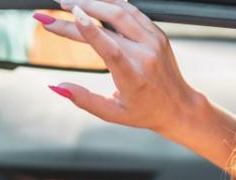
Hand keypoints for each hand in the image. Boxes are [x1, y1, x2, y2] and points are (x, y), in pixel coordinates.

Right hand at [38, 0, 202, 138]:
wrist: (179, 106)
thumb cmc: (144, 112)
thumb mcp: (112, 113)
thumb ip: (83, 99)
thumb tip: (56, 86)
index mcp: (133, 77)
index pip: (111, 48)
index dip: (90, 30)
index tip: (73, 14)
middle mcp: (145, 55)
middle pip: (109, 24)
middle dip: (80, 11)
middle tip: (56, 7)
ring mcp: (153, 41)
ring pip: (122, 10)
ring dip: (94, 1)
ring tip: (71, 2)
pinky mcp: (157, 33)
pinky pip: (132, 10)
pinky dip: (111, 3)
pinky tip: (95, 1)